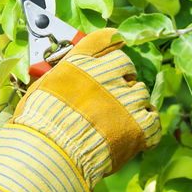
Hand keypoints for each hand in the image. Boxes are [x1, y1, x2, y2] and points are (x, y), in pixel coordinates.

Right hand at [0, 28, 160, 191]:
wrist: (50, 153)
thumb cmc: (38, 124)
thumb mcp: (41, 88)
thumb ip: (61, 77)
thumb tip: (65, 80)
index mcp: (80, 64)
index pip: (103, 39)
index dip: (111, 39)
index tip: (116, 39)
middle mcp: (105, 75)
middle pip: (126, 65)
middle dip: (122, 77)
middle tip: (114, 93)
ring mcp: (125, 99)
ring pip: (141, 92)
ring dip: (133, 103)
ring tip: (120, 119)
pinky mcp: (139, 125)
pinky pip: (153, 119)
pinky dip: (147, 125)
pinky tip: (137, 133)